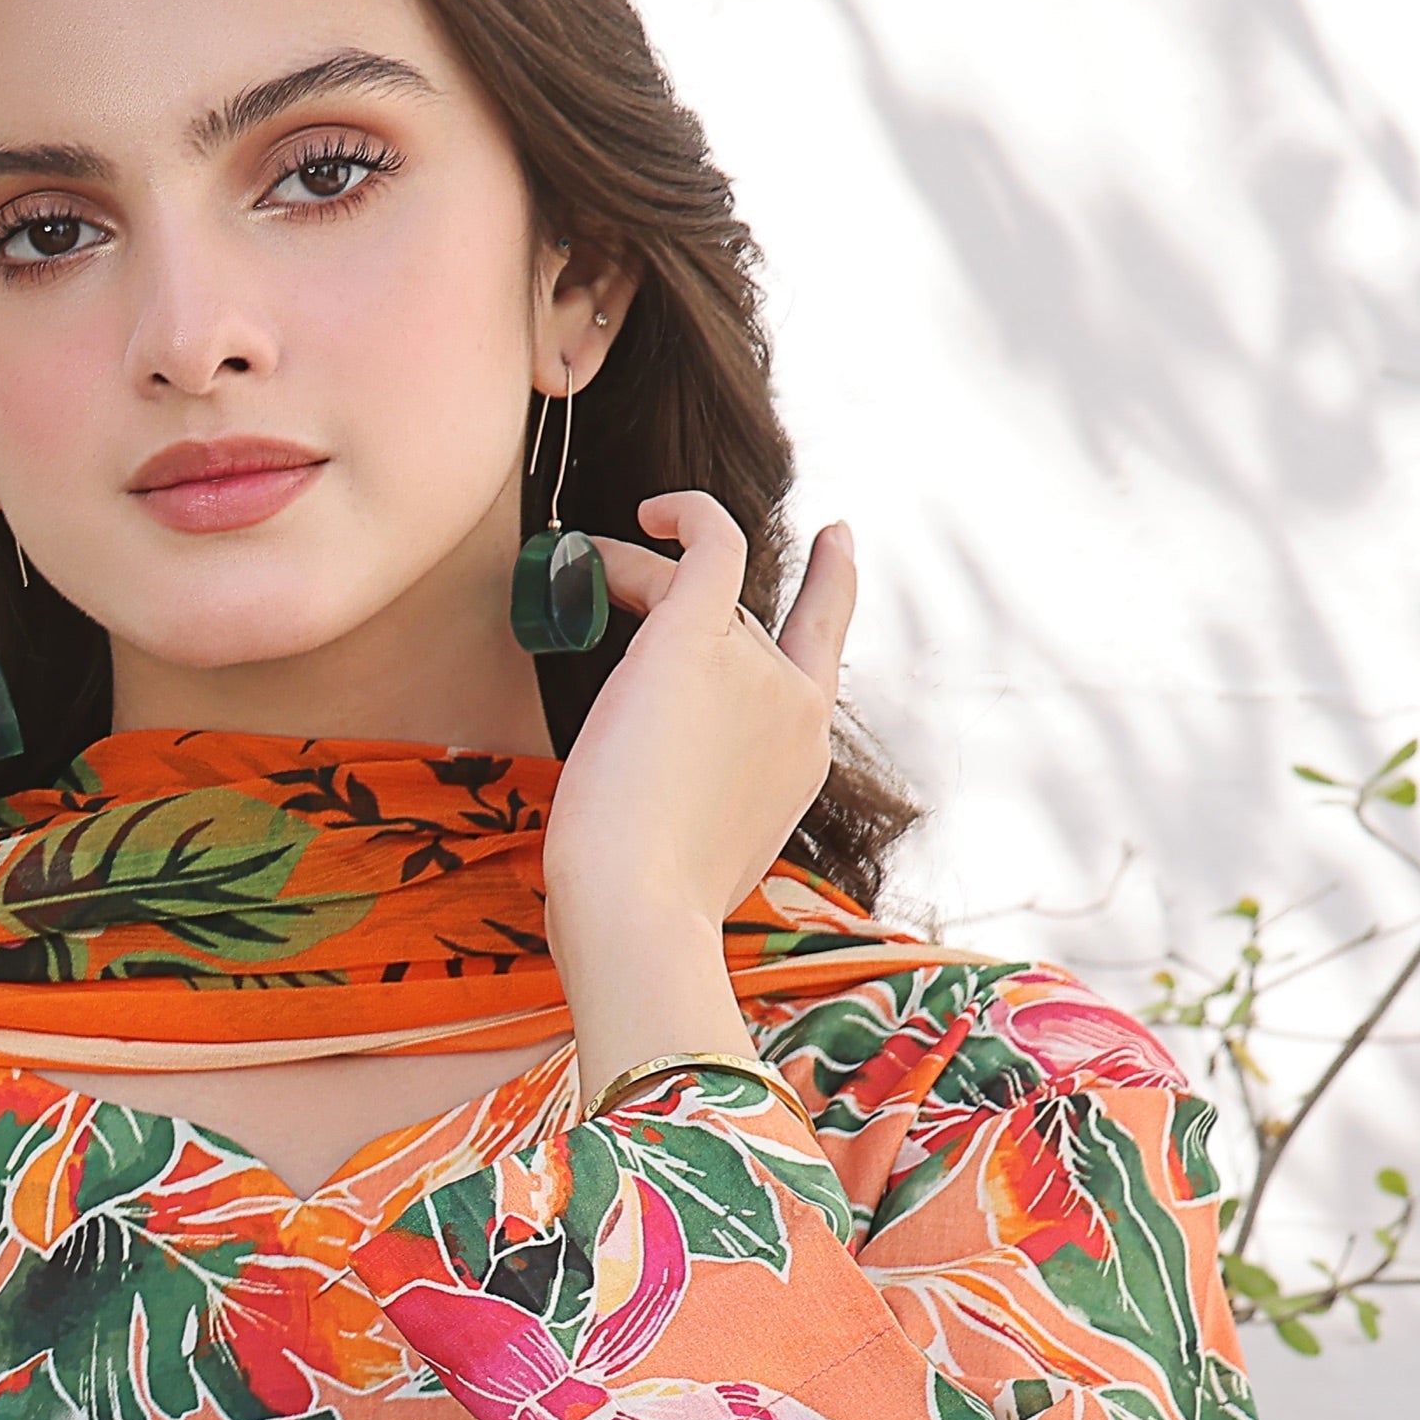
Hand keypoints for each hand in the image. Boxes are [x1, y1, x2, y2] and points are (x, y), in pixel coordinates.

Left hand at [536, 493, 857, 1078]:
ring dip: (642, 573)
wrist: (639, 910)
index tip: (836, 542)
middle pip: (745, 624)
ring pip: (701, 593)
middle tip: (668, 538)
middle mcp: (794, 708)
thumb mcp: (695, 854)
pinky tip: (650, 509)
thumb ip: (698, 805)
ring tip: (583, 569)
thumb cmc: (642, 906)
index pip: (817, 664)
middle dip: (704, 590)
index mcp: (797, 762)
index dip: (829, 594)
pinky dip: (686, 514)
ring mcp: (755, 669)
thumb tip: (650, 795)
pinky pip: (712, 541)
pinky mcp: (700, 636)